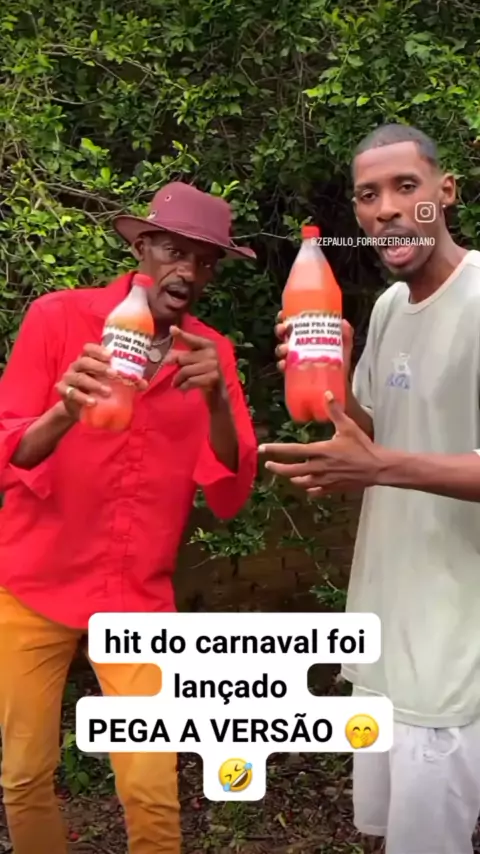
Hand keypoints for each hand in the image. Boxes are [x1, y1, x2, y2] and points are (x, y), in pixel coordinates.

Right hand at [56, 343, 147, 419]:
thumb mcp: (111, 385)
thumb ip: (126, 382)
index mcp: (87, 360)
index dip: (98, 350)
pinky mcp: (63, 391)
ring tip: (107, 392)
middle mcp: (76, 366)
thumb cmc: (96, 390)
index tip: (111, 355)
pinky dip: (82, 397)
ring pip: (79, 377)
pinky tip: (93, 402)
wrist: (79, 409)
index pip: (88, 349)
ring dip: (94, 384)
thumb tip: (143, 383)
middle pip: (84, 361)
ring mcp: (68, 378)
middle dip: (99, 367)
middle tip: (114, 374)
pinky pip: (71, 393)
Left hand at [166, 326, 224, 403]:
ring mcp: (214, 365)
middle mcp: (211, 353)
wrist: (217, 390)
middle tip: (174, 376)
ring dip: (178, 379)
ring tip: (176, 384)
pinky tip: (183, 387)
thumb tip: (167, 358)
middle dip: (176, 368)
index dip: (182, 335)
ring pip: (186, 371)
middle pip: (184, 358)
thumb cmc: (202, 372)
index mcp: (207, 344)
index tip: (171, 329)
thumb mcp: (192, 361)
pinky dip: (184, 386)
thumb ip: (180, 356)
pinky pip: (191, 381)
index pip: (191, 340)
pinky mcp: (213, 377)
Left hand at [259, 391, 385, 495]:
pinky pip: (315, 491)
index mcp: (321, 451)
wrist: (377, 468)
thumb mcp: (348, 427)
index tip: (262, 449)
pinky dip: (309, 488)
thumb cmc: (362, 446)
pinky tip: (308, 485)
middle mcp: (319, 467)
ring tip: (289, 474)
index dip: (276, 450)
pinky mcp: (332, 488)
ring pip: (301, 483)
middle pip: (291, 471)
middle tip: (268, 465)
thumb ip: (335, 411)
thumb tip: (327, 394)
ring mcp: (325, 480)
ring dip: (293, 478)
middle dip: (277, 468)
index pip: (293, 451)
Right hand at [274, 311, 353, 376]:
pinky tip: (285, 363)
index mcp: (308, 334)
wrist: (339, 384)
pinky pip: (284, 367)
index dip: (285, 317)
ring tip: (286, 349)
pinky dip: (282, 364)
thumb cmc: (340, 362)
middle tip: (284, 330)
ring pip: (282, 350)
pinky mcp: (294, 372)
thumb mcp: (344, 345)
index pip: (293, 322)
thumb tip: (344, 322)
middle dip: (280, 330)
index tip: (282, 315)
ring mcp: (295, 358)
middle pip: (284, 334)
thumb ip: (345, 334)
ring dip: (281, 347)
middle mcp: (299, 345)